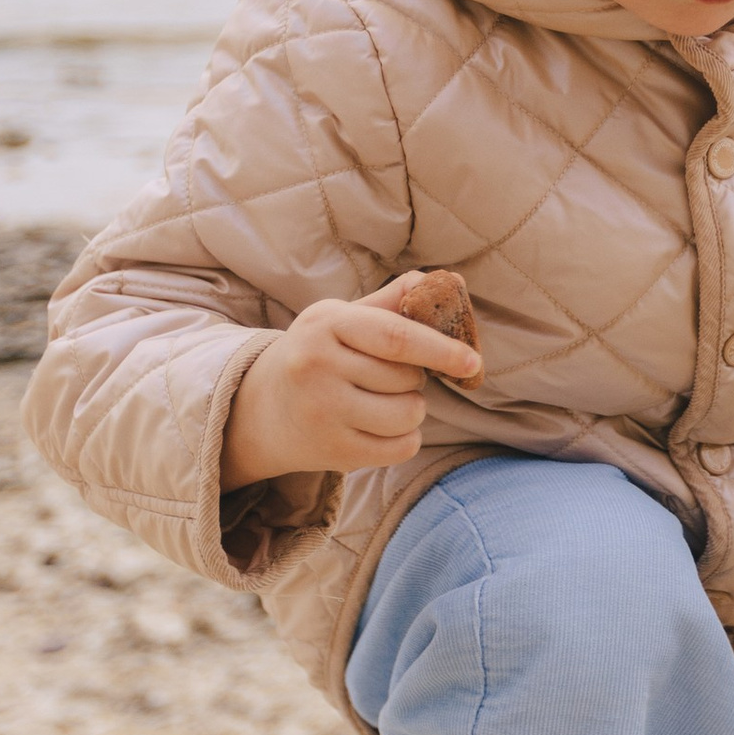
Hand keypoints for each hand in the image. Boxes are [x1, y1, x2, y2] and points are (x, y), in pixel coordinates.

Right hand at [223, 274, 481, 490]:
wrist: (260, 409)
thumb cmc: (318, 353)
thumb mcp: (342, 318)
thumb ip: (394, 301)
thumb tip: (451, 282)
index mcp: (326, 324)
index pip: (396, 337)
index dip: (441, 349)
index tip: (473, 362)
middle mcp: (317, 367)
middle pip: (407, 378)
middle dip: (415, 378)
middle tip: (388, 376)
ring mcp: (322, 412)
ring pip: (408, 415)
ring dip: (411, 409)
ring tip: (382, 401)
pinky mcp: (332, 452)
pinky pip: (401, 448)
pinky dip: (404, 438)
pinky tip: (378, 427)